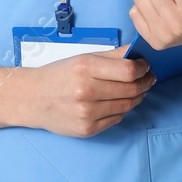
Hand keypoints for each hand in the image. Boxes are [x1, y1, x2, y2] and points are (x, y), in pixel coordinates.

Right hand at [16, 46, 153, 137]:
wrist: (32, 99)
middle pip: (131, 89)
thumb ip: (111, 55)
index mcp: (84, 68)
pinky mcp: (88, 129)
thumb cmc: (58, 75)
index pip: (128, 70)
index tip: (145, 65)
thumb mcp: (82, 58)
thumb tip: (136, 51)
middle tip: (149, 77)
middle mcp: (86, 91)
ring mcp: (87, 113)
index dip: (142, 68)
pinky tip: (121, 101)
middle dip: (145, 82)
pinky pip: (117, 118)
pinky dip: (123, 109)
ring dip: (138, 96)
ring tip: (138, 89)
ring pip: (127, 105)